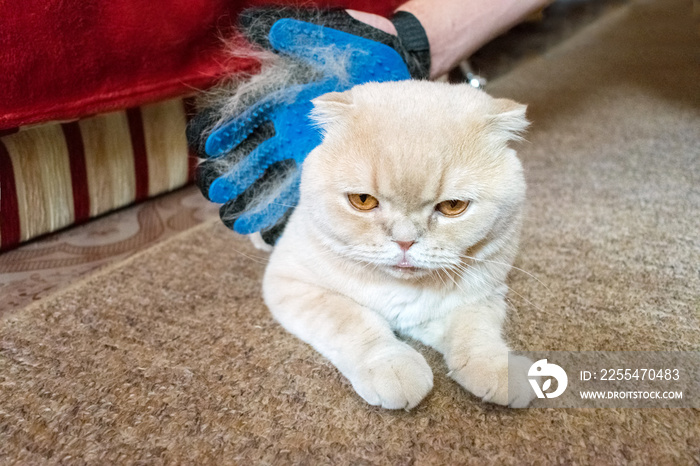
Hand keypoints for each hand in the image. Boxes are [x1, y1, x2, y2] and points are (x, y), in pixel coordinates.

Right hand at [189, 9, 426, 243]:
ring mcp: (305, 148)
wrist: (400, 67)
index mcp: (286, 99)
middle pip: (253, 152)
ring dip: (251, 195)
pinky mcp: (325, 163)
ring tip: (232, 217)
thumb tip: (265, 31)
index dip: (228, 130)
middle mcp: (289, 127)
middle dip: (233, 172)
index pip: (248, 115)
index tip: (211, 145)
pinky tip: (263, 226)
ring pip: (270, 175)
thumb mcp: (330, 41)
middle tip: (215, 191)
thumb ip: (299, 38)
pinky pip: (296, 188)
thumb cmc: (364, 51)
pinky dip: (278, 206)